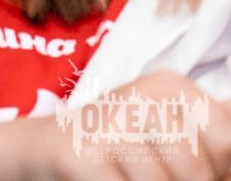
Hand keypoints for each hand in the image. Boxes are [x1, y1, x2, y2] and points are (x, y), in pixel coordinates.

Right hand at [0, 71, 230, 179]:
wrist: (47, 146)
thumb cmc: (123, 146)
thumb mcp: (170, 131)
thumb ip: (213, 139)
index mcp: (171, 88)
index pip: (225, 138)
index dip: (219, 166)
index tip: (201, 168)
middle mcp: (142, 96)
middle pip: (198, 167)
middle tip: (157, 172)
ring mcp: (110, 124)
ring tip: (130, 174)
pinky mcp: (84, 155)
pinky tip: (114, 177)